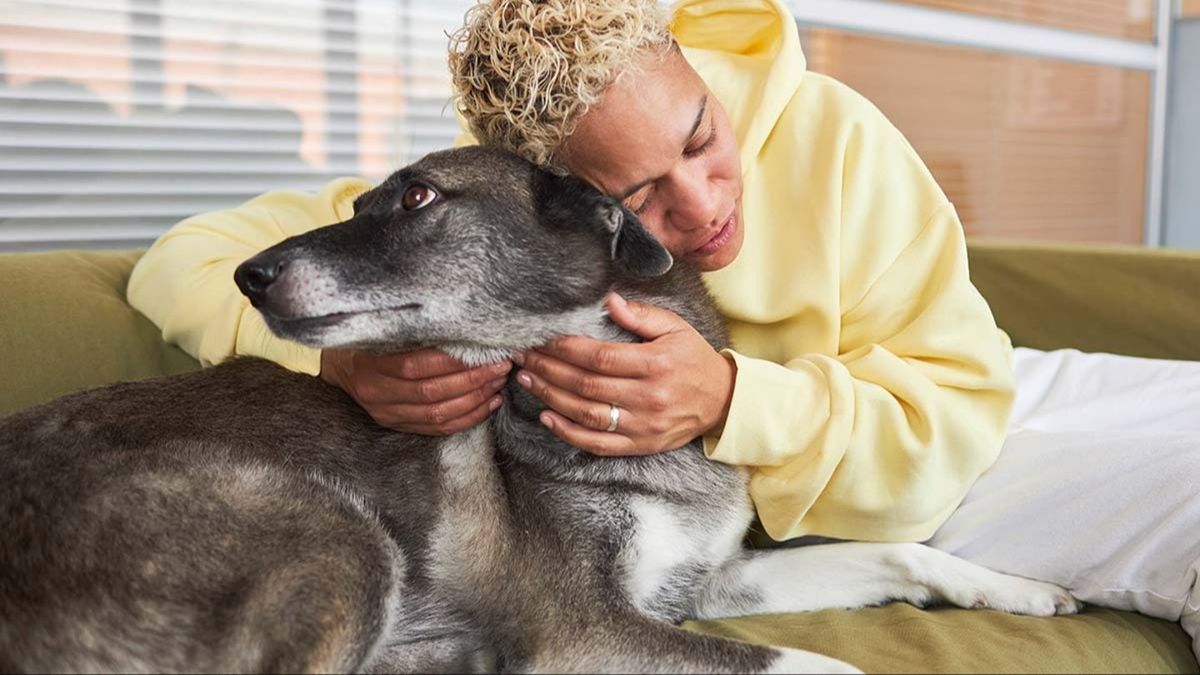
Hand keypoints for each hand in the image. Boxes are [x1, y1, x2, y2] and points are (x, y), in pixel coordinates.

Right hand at [319, 347, 510, 434]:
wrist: (336, 364)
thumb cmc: (365, 339)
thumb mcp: (380, 328)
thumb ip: (413, 329)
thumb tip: (460, 324)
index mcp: (370, 365)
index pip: (416, 365)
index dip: (453, 361)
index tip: (484, 350)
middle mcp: (376, 394)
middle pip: (431, 393)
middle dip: (472, 380)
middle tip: (500, 366)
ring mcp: (386, 414)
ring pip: (437, 414)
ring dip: (474, 400)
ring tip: (497, 383)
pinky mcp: (396, 426)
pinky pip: (437, 428)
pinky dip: (466, 419)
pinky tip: (488, 405)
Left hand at [513, 293, 734, 455]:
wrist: (722, 401)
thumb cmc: (693, 359)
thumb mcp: (675, 328)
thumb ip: (641, 316)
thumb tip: (608, 301)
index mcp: (656, 365)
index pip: (600, 357)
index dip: (566, 348)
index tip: (541, 338)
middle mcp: (648, 397)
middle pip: (587, 385)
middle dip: (549, 369)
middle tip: (523, 356)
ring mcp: (643, 425)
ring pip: (587, 414)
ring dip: (551, 397)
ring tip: (527, 379)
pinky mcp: (640, 445)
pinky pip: (598, 443)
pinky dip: (569, 433)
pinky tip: (547, 417)